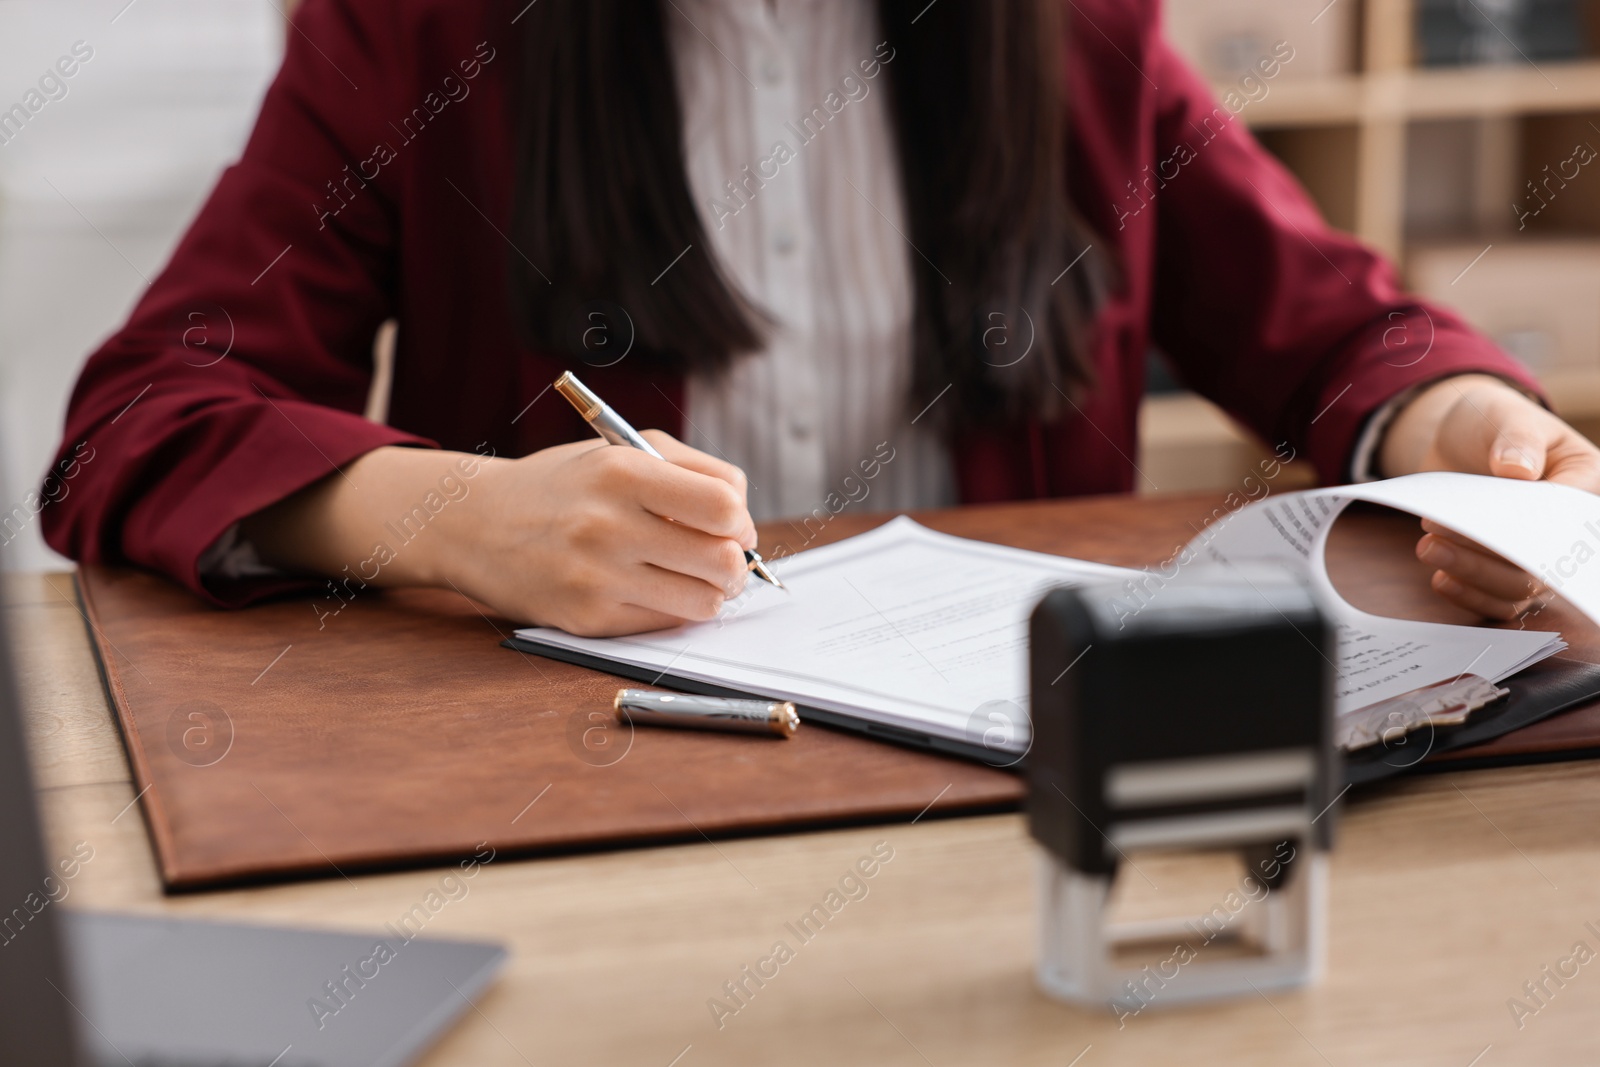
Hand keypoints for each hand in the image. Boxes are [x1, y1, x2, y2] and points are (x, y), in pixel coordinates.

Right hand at [451, 431, 756, 634]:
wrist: (475, 524)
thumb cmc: (563, 486)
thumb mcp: (621, 449)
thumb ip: (692, 469)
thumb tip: (742, 514)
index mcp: (622, 472)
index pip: (722, 506)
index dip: (742, 522)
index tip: (734, 526)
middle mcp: (607, 525)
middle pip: (722, 561)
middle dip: (735, 563)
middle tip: (722, 558)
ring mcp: (596, 578)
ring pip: (702, 603)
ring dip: (709, 593)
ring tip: (691, 576)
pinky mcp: (586, 620)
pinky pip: (663, 624)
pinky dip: (670, 609)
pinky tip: (651, 589)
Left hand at [1380, 374, 1599, 618]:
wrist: (1463, 439)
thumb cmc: (1494, 422)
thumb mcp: (1505, 416)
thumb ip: (1517, 439)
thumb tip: (1518, 469)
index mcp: (1583, 482)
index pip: (1563, 517)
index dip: (1527, 527)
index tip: (1486, 523)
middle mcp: (1565, 526)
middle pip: (1540, 563)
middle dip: (1486, 557)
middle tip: (1435, 539)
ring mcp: (1534, 552)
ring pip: (1517, 588)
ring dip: (1471, 575)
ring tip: (1428, 549)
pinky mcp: (1504, 567)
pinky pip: (1498, 599)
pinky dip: (1469, 595)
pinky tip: (1441, 578)